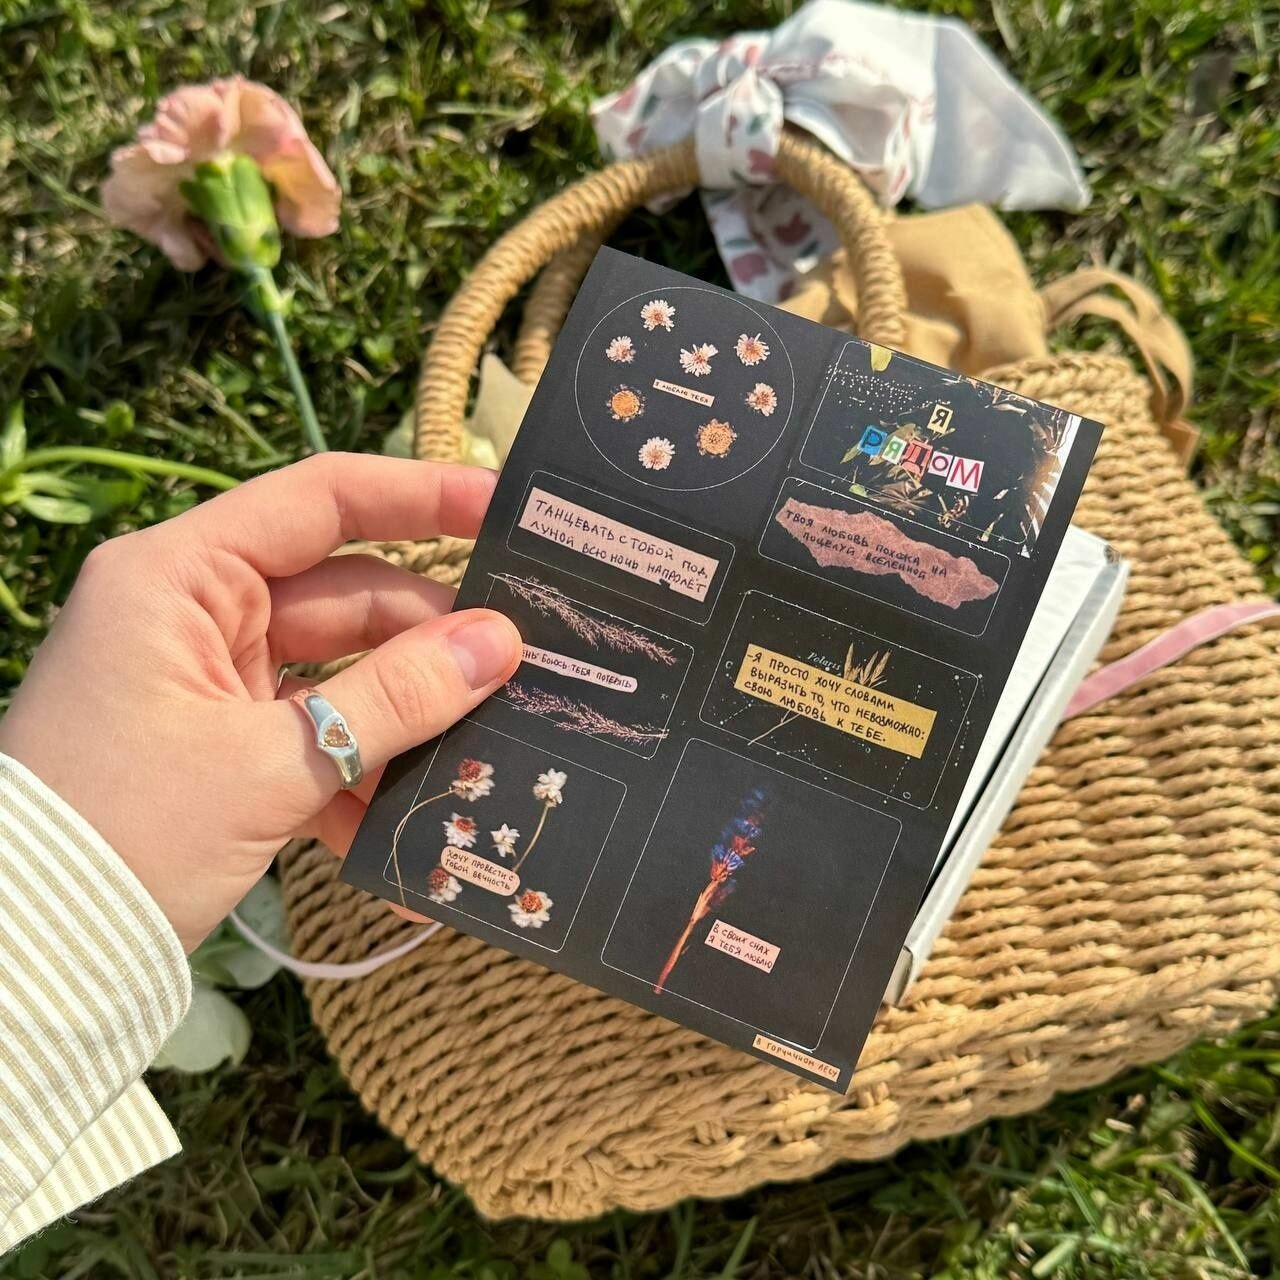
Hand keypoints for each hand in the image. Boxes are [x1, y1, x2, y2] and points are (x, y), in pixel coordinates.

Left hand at [0, 454, 520, 951]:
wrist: (23, 963)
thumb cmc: (122, 836)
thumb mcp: (270, 764)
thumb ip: (393, 698)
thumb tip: (500, 643)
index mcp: (181, 578)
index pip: (320, 503)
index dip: (419, 497)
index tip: (504, 510)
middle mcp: (196, 613)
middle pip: (347, 598)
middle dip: (431, 641)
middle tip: (521, 667)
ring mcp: (211, 681)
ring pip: (341, 674)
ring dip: (404, 719)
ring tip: (481, 750)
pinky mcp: (222, 744)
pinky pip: (316, 736)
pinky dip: (359, 775)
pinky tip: (404, 824)